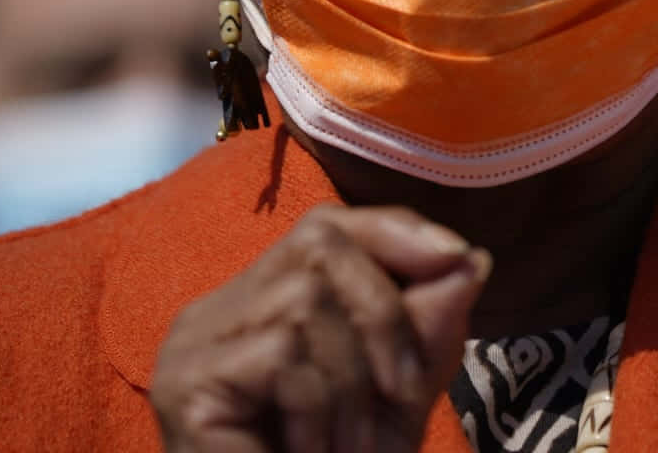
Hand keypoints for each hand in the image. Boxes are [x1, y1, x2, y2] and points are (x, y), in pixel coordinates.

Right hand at [151, 204, 490, 451]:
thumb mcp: (398, 397)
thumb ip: (428, 329)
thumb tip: (470, 258)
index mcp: (261, 303)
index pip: (325, 227)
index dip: (393, 230)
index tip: (457, 258)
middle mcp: (218, 311)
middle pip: (318, 245)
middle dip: (384, 311)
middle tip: (404, 394)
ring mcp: (193, 344)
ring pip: (303, 301)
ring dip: (353, 379)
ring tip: (353, 447)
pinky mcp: (186, 384)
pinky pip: (281, 354)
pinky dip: (320, 407)